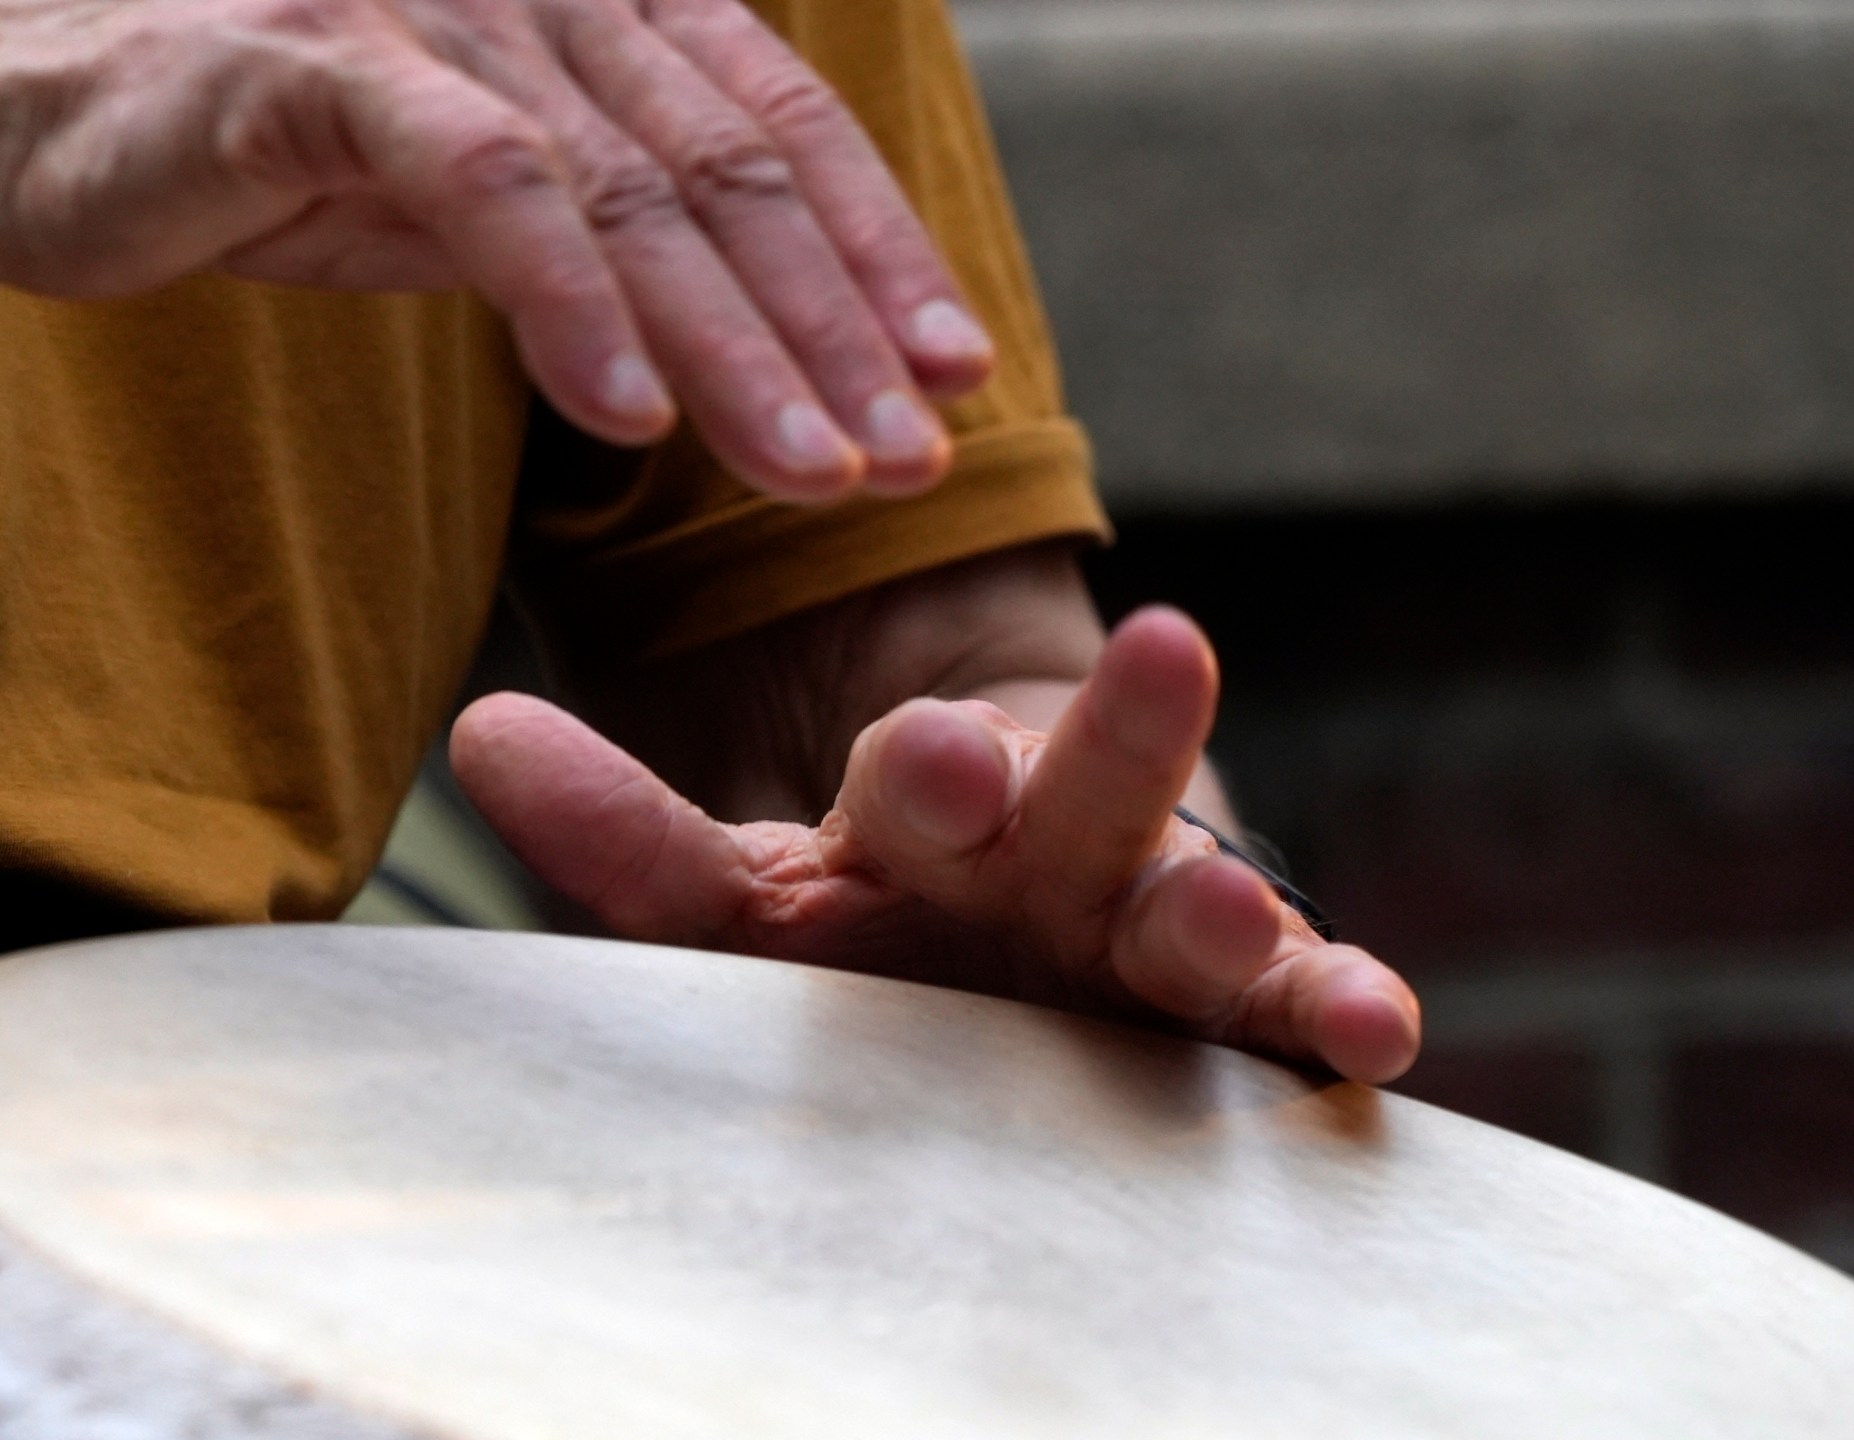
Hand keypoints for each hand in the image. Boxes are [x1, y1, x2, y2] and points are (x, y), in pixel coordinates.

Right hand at [0, 0, 986, 496]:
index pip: (774, 122)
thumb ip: (593, 222)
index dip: (876, 250)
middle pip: (733, 161)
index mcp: (586, 1)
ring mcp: (430, 6)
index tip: (952, 376)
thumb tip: (735, 319)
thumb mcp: (459, 188)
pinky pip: (485, 189)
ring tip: (816, 479)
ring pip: (635, 185)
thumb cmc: (249, 154)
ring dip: (738, 350)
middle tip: (911, 461)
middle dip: (838, 325)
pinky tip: (627, 426)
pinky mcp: (319, 61)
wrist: (12, 117)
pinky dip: (569, 308)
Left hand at [449, 607, 1423, 1083]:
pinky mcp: (1227, 1013)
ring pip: (1188, 902)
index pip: (917, 778)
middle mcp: (1043, 860)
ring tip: (1236, 906)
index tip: (936, 762)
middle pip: (1079, 797)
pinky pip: (1289, 1012)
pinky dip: (1337, 1007)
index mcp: (919, 816)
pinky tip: (1378, 1028)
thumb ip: (622, 832)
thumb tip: (476, 730)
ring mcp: (1138, 933)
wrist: (1009, 949)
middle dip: (1113, 748)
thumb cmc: (868, 917)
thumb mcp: (737, 889)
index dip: (929, 774)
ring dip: (1220, 897)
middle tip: (1157, 671)